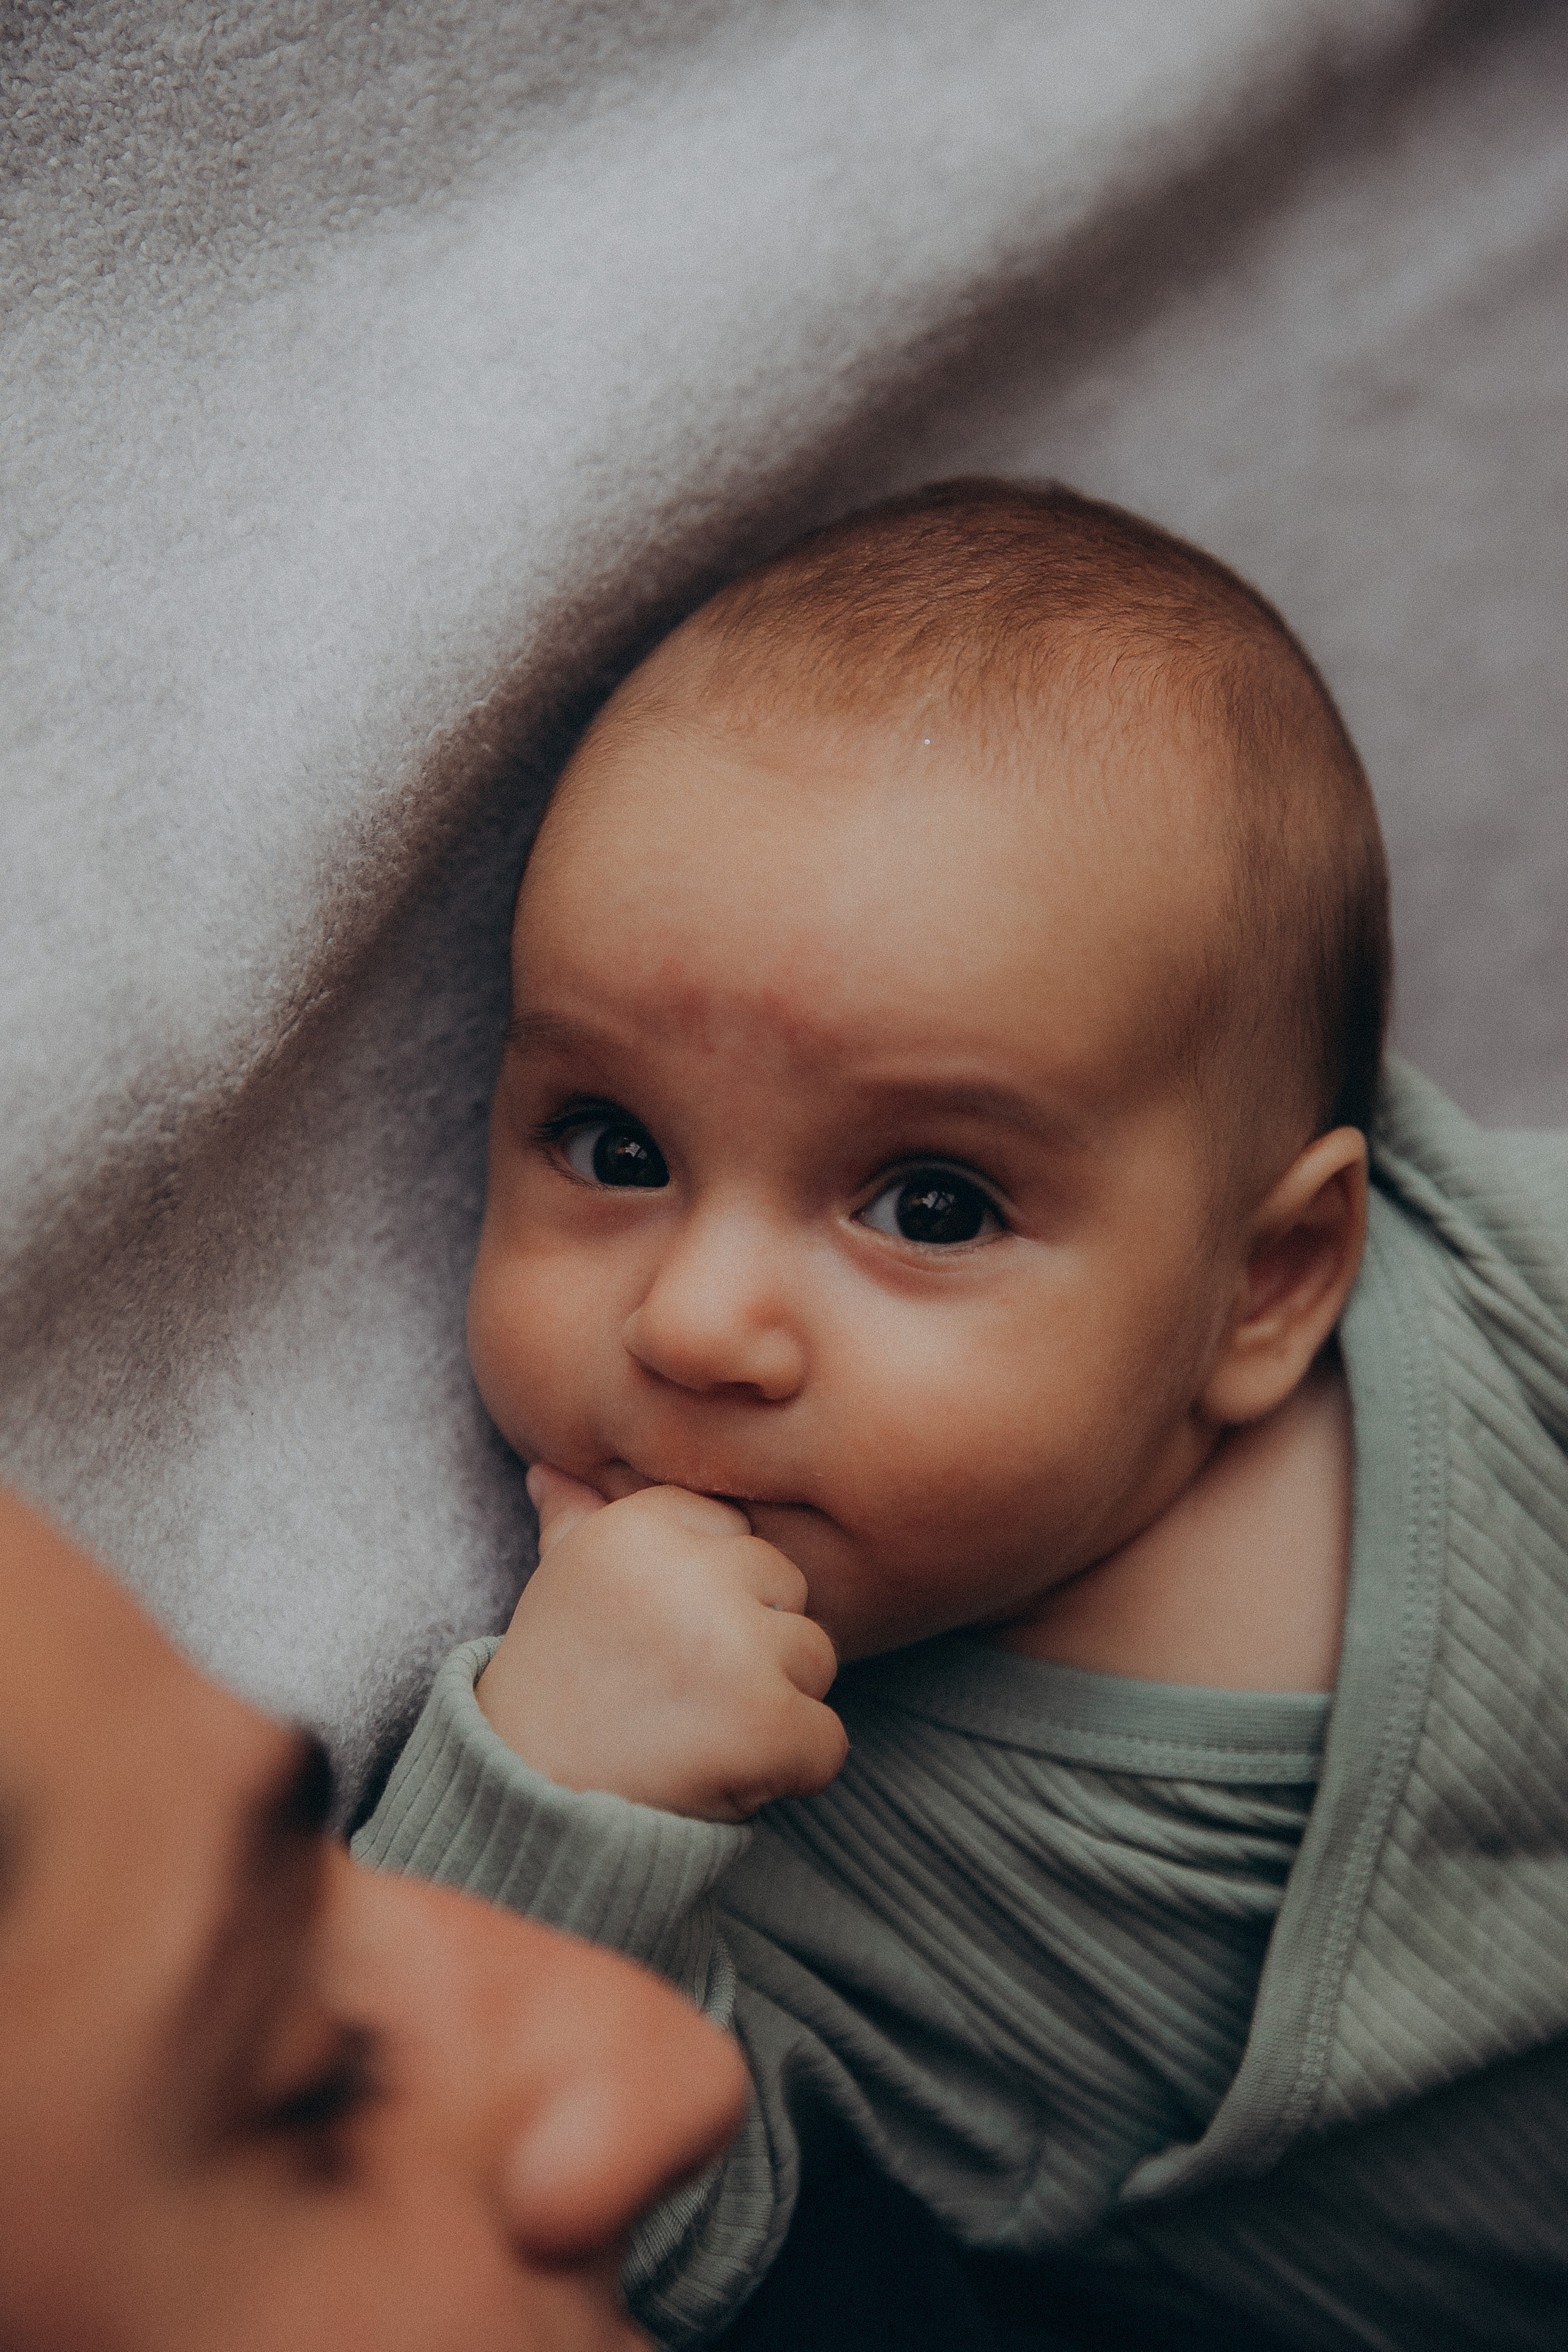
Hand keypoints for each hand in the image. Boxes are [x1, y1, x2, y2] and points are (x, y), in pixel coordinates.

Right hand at [475, 1466, 847, 1821]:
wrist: (530, 1805)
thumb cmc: (555, 1688)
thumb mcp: (559, 1587)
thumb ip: (572, 1520)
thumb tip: (552, 1468)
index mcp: (639, 1525)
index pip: (736, 1530)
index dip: (713, 1593)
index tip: (661, 1636)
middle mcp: (689, 1572)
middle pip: (785, 1586)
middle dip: (751, 1644)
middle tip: (679, 1692)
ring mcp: (732, 1645)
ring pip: (815, 1656)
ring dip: (775, 1705)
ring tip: (696, 1731)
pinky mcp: (766, 1719)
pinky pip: (828, 1739)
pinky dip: (793, 1770)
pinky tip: (726, 1776)